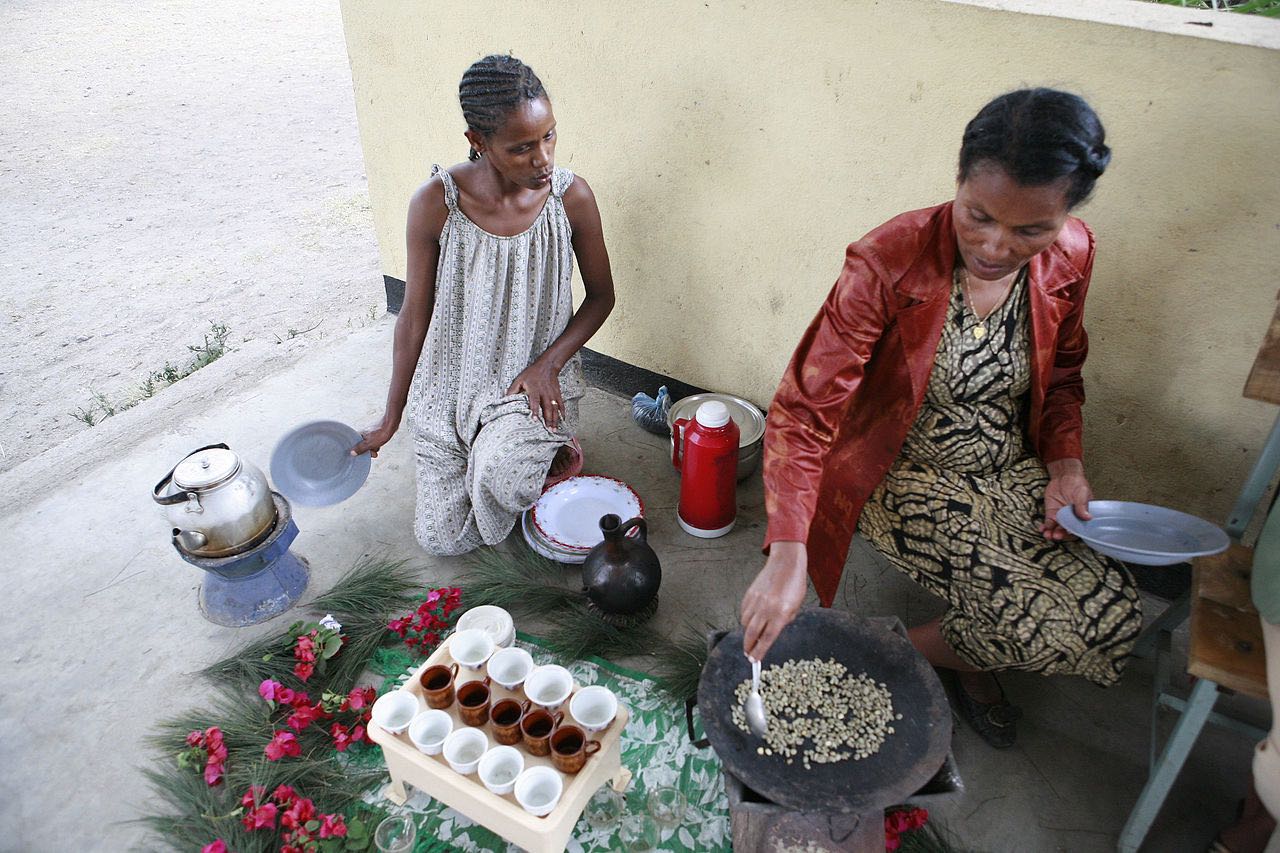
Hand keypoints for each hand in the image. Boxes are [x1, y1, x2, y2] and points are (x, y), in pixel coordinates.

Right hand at [351, 413, 399, 458]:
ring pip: (369, 444)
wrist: (390, 426)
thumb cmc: (380, 434)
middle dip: (369, 450)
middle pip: (363, 446)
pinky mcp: (374, 433)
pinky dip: (376, 444)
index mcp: (359, 435)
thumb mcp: (369, 444)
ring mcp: (369, 433)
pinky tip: (380, 444)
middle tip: (374, 453)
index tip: (366, 455)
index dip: (361, 452)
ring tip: (378, 447)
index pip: (355, 446)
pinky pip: (373, 441)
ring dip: (373, 447)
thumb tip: (352, 453)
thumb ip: (360, 449)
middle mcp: (362, 434)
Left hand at [506, 361, 564, 429]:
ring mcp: (552, 394)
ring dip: (555, 419)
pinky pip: (560, 404)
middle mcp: (544, 393)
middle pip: (547, 407)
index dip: (535, 410)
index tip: (535, 419)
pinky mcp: (557, 394)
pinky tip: (562, 419)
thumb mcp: (519, 379)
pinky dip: (562, 412)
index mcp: (534, 389)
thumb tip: (505, 398)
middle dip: (548, 419)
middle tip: (548, 429)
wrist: (547, 366)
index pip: (535, 401)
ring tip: (554, 429)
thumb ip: (512, 390)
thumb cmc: (532, 373)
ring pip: (554, 408)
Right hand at [741, 541, 808, 660]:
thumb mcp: (795, 607)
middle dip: (748, 647)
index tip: (754, 660)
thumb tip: (772, 631)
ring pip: (746, 623)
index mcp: (780, 614)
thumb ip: (784, 621)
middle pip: (752, 634)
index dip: (759, 652)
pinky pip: (744, 611)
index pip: (767, 638)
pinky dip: (746, 618)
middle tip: (748, 654)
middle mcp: (766, 609)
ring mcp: (756, 601)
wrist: (785, 563)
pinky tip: (751, 620)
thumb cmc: (795, 584)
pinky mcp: (749, 594)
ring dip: (747, 633)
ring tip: (751, 637)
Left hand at [1041, 458, 1091, 540]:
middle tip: (1056, 536)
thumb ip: (1082, 506)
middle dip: (1061, 535)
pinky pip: (1048, 523)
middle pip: (1066, 531)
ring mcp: (1061, 517)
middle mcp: (1072, 520)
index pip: (1079, 529)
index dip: (1074, 533)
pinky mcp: (1051, 514)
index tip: (1069, 534)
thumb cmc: (1078, 484)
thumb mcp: (1082, 494)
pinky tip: (1042, 529)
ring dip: (1051, 533)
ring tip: (1047, 535)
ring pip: (1056, 529)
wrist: (1064, 476)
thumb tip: (1088, 517)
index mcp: (1082, 517)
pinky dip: (1045, 527)